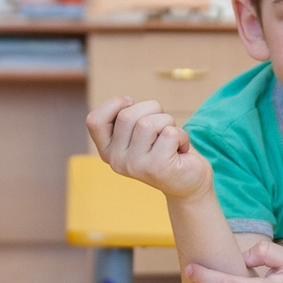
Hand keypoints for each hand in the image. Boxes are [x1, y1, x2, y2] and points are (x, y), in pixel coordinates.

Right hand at [87, 97, 210, 199]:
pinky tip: (181, 148)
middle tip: (162, 125)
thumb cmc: (162, 148)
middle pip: (126, 115)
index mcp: (107, 151)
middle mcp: (116, 161)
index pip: (94, 120)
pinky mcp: (158, 168)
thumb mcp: (138, 132)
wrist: (187, 181)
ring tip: (171, 137)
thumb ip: (127, 118)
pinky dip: (182, 135)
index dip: (114, 104)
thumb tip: (125, 101)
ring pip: (148, 123)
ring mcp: (136, 166)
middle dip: (151, 109)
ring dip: (167, 121)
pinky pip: (170, 133)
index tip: (131, 104)